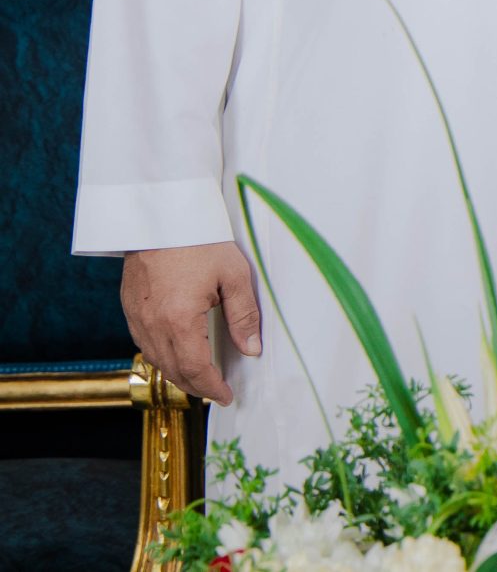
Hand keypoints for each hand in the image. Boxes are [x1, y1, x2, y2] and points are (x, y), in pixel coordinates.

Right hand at [121, 243, 259, 404]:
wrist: (160, 216)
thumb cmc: (200, 241)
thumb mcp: (234, 275)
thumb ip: (244, 315)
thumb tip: (251, 349)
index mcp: (179, 321)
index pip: (195, 369)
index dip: (212, 387)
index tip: (226, 396)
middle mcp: (152, 326)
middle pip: (173, 371)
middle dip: (196, 387)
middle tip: (216, 393)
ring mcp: (136, 319)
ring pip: (156, 361)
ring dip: (178, 375)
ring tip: (200, 379)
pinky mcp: (129, 309)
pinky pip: (145, 345)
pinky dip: (162, 357)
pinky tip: (177, 354)